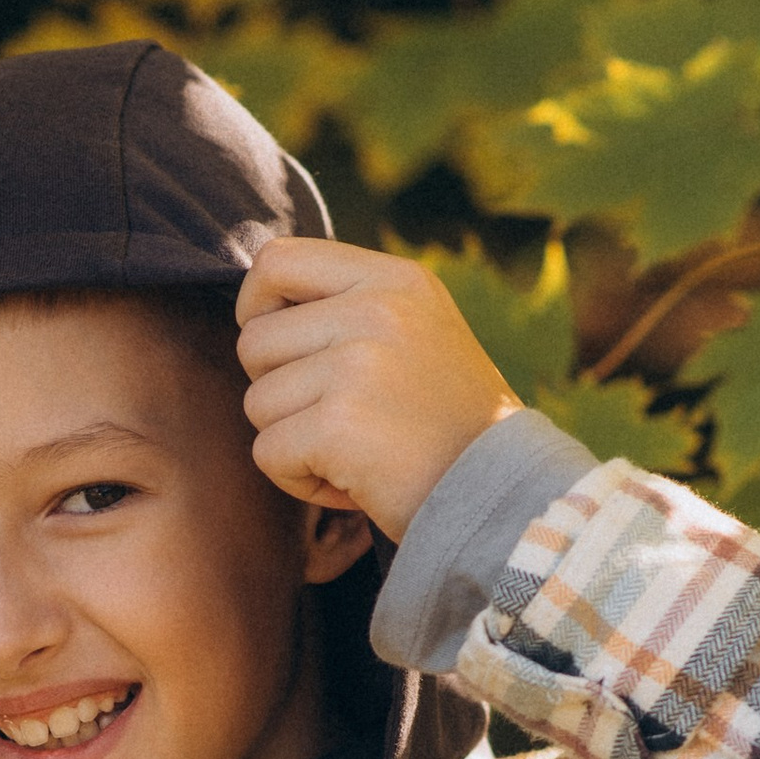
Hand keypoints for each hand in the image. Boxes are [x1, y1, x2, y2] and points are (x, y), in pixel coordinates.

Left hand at [235, 241, 519, 545]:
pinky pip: (267, 453)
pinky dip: (300, 482)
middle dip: (278, 391)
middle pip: (254, 341)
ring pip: (257, 402)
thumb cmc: (451, 427)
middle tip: (337, 420)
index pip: (277, 260)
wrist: (505, 498)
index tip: (278, 349)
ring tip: (354, 453)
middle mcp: (377, 310)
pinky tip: (353, 485)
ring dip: (292, 441)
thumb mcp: (419, 334)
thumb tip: (258, 305)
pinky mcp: (337, 425)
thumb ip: (350, 309)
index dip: (255, 306)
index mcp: (395, 281)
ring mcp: (357, 365)